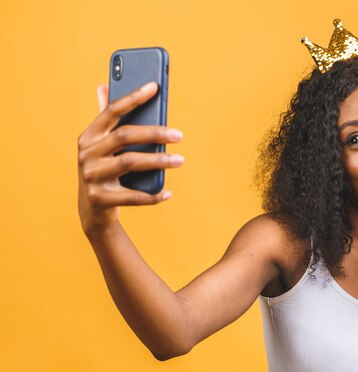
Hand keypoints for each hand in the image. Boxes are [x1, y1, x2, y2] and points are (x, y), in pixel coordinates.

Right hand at [77, 82, 183, 236]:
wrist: (92, 210)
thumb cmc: (104, 170)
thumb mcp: (102, 146)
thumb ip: (106, 119)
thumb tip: (104, 85)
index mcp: (89, 136)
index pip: (112, 111)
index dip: (133, 97)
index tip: (155, 87)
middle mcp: (86, 154)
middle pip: (125, 136)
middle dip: (155, 133)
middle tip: (179, 135)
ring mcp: (92, 176)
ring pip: (131, 162)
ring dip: (159, 161)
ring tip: (180, 160)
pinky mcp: (100, 198)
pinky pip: (133, 196)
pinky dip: (153, 195)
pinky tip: (168, 192)